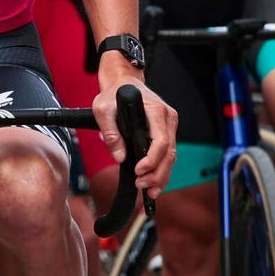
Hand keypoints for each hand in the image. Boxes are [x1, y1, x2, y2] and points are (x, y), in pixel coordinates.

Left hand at [92, 58, 177, 199]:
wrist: (123, 83)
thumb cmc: (113, 94)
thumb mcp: (103, 109)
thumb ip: (110, 132)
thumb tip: (120, 157)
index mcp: (156, 111)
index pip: (161, 141)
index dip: (152, 160)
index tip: (138, 171)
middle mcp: (168, 118)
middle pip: (170, 153)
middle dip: (157, 174)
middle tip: (141, 186)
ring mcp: (169, 126)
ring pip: (171, 157)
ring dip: (161, 176)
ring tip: (149, 192)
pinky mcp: (166, 133)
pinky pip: (167, 155)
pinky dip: (162, 171)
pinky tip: (154, 184)